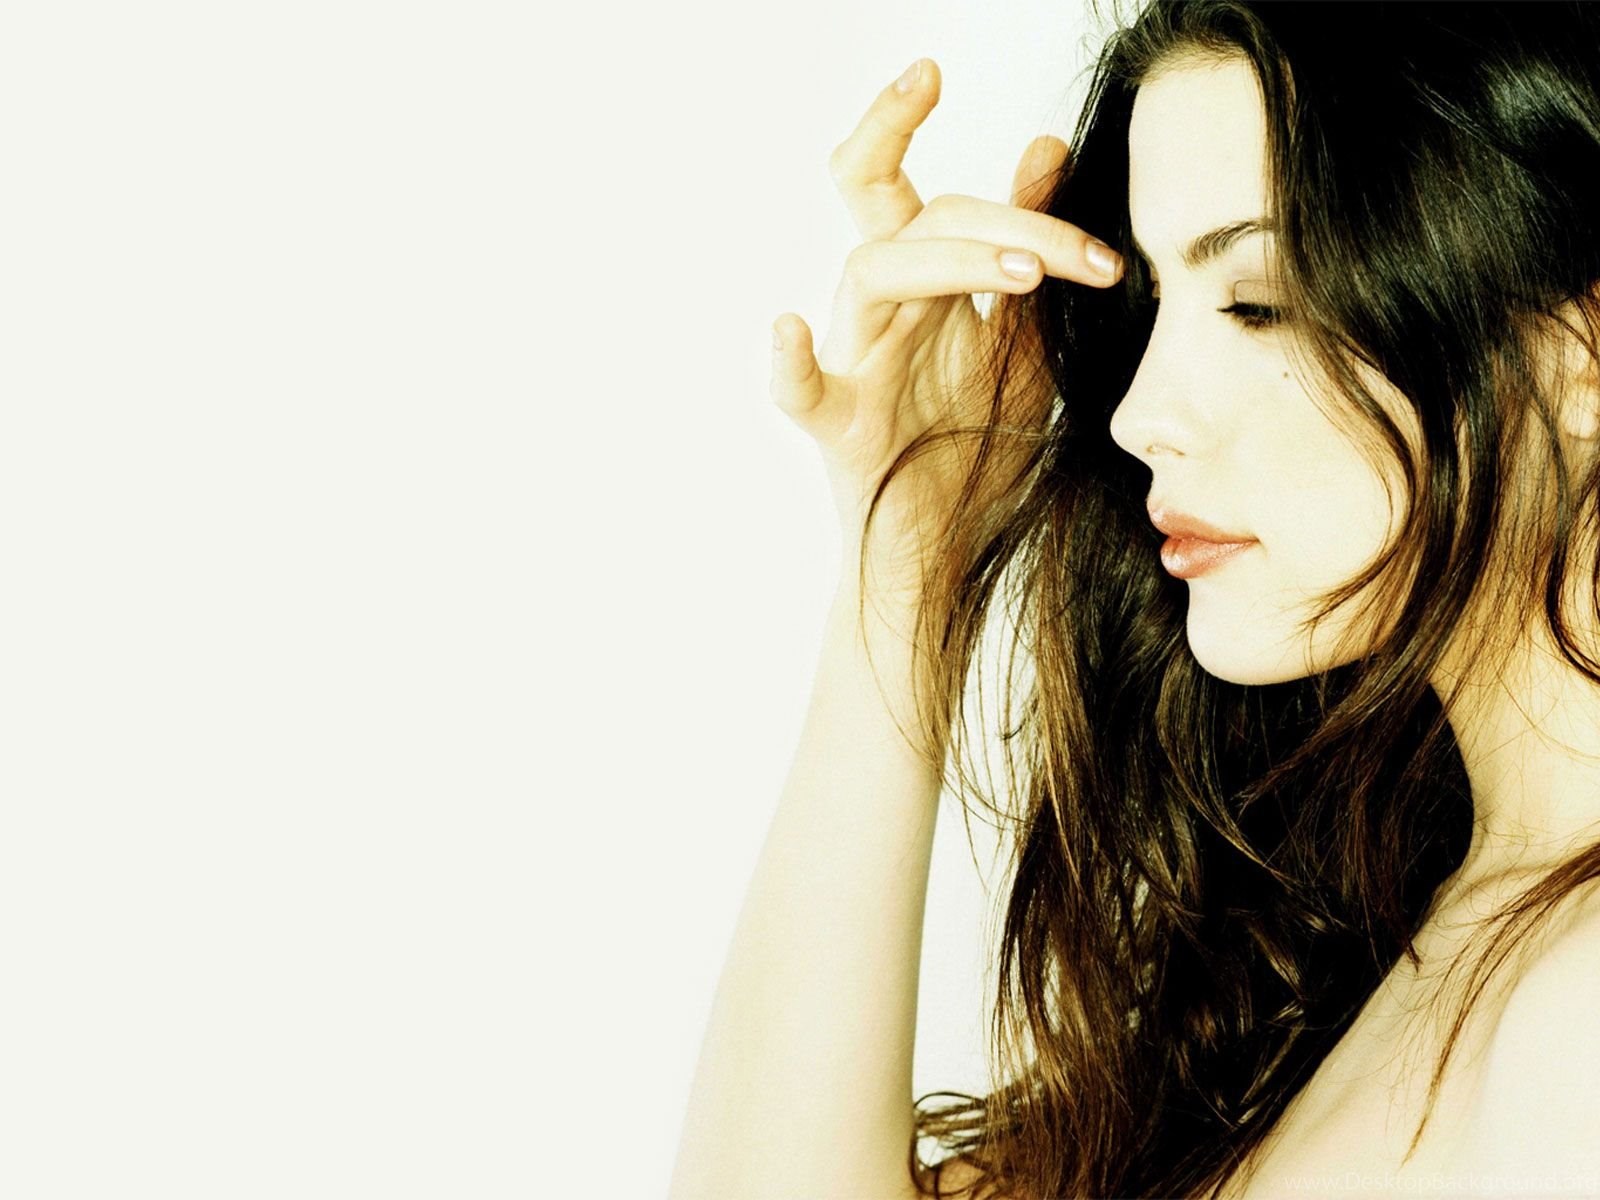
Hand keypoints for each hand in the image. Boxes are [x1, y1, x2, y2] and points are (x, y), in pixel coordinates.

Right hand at [769, 56, 1123, 598]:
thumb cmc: (978, 449)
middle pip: (905, 219)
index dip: (929, 138)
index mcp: (927, 288)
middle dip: (995, 215)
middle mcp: (884, 312)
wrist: (955, 549)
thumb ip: (1031, 251)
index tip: (981, 100)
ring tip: (1027, 279)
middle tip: (1074, 252)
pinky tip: (789, 327)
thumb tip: (1047, 145)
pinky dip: (789, 360)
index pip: (923, 195)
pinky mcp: (840, 427)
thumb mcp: (1023, 341)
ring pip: (871, 274)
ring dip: (949, 262)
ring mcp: (856, 365)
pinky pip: (800, 391)